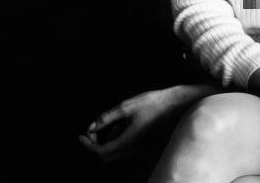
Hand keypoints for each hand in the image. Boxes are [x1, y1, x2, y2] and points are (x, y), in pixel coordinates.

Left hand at [79, 85, 215, 162]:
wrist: (179, 104)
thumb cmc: (155, 102)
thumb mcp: (128, 106)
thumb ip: (107, 117)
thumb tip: (91, 126)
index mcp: (128, 142)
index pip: (100, 152)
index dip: (87, 145)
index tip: (81, 134)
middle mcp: (134, 150)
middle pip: (107, 156)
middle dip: (95, 144)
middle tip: (91, 130)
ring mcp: (140, 149)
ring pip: (116, 153)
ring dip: (107, 141)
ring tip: (109, 123)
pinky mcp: (144, 145)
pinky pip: (125, 148)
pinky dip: (117, 139)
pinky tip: (121, 124)